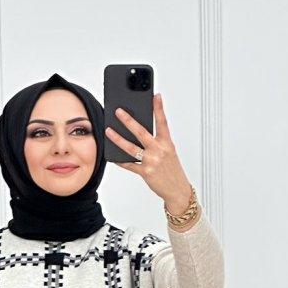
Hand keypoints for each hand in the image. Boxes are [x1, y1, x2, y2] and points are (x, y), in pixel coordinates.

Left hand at [105, 94, 193, 213]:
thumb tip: (139, 133)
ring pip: (131, 148)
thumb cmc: (172, 170)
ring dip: (118, 139)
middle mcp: (159, 151)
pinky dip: (120, 161)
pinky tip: (113, 156)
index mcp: (167, 143)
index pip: (162, 122)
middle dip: (128, 120)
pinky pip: (130, 165)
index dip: (159, 108)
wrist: (178, 190)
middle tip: (119, 111)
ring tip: (109, 131)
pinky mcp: (146, 173)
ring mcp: (152, 162)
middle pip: (141, 132)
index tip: (156, 96)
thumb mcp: (169, 153)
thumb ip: (157, 142)